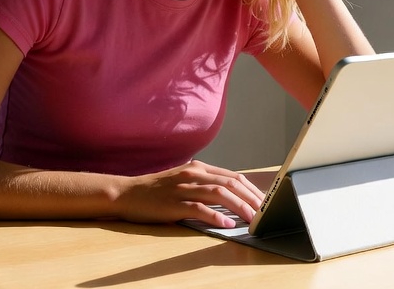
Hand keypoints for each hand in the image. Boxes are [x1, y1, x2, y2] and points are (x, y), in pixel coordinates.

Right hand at [114, 160, 264, 227]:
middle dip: (251, 198)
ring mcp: (184, 189)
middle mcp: (194, 175)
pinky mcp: (174, 204)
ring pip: (219, 194)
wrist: (127, 193)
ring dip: (239, 206)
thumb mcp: (184, 181)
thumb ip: (205, 185)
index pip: (234, 177)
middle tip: (265, 212)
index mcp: (199, 169)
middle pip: (231, 184)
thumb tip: (231, 197)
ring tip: (252, 218)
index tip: (264, 202)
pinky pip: (200, 209)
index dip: (252, 190)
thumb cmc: (157, 190)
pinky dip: (216, 216)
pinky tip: (227, 224)